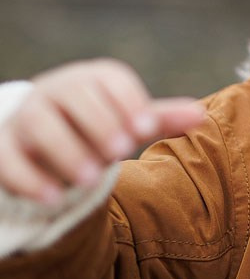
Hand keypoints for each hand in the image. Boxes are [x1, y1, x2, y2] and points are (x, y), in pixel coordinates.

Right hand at [0, 59, 204, 204]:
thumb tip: (201, 115)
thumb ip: (159, 119)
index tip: (145, 128)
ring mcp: (26, 118)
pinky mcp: (4, 147)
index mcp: (91, 79)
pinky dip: (29, 178)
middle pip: (75, 96)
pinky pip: (8, 157)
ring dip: (66, 150)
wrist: (36, 138)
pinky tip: (53, 199)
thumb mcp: (126, 121)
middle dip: (99, 122)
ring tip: (90, 178)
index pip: (110, 79)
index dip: (128, 102)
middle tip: (120, 151)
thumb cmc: (94, 126)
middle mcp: (57, 92)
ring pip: (41, 125)